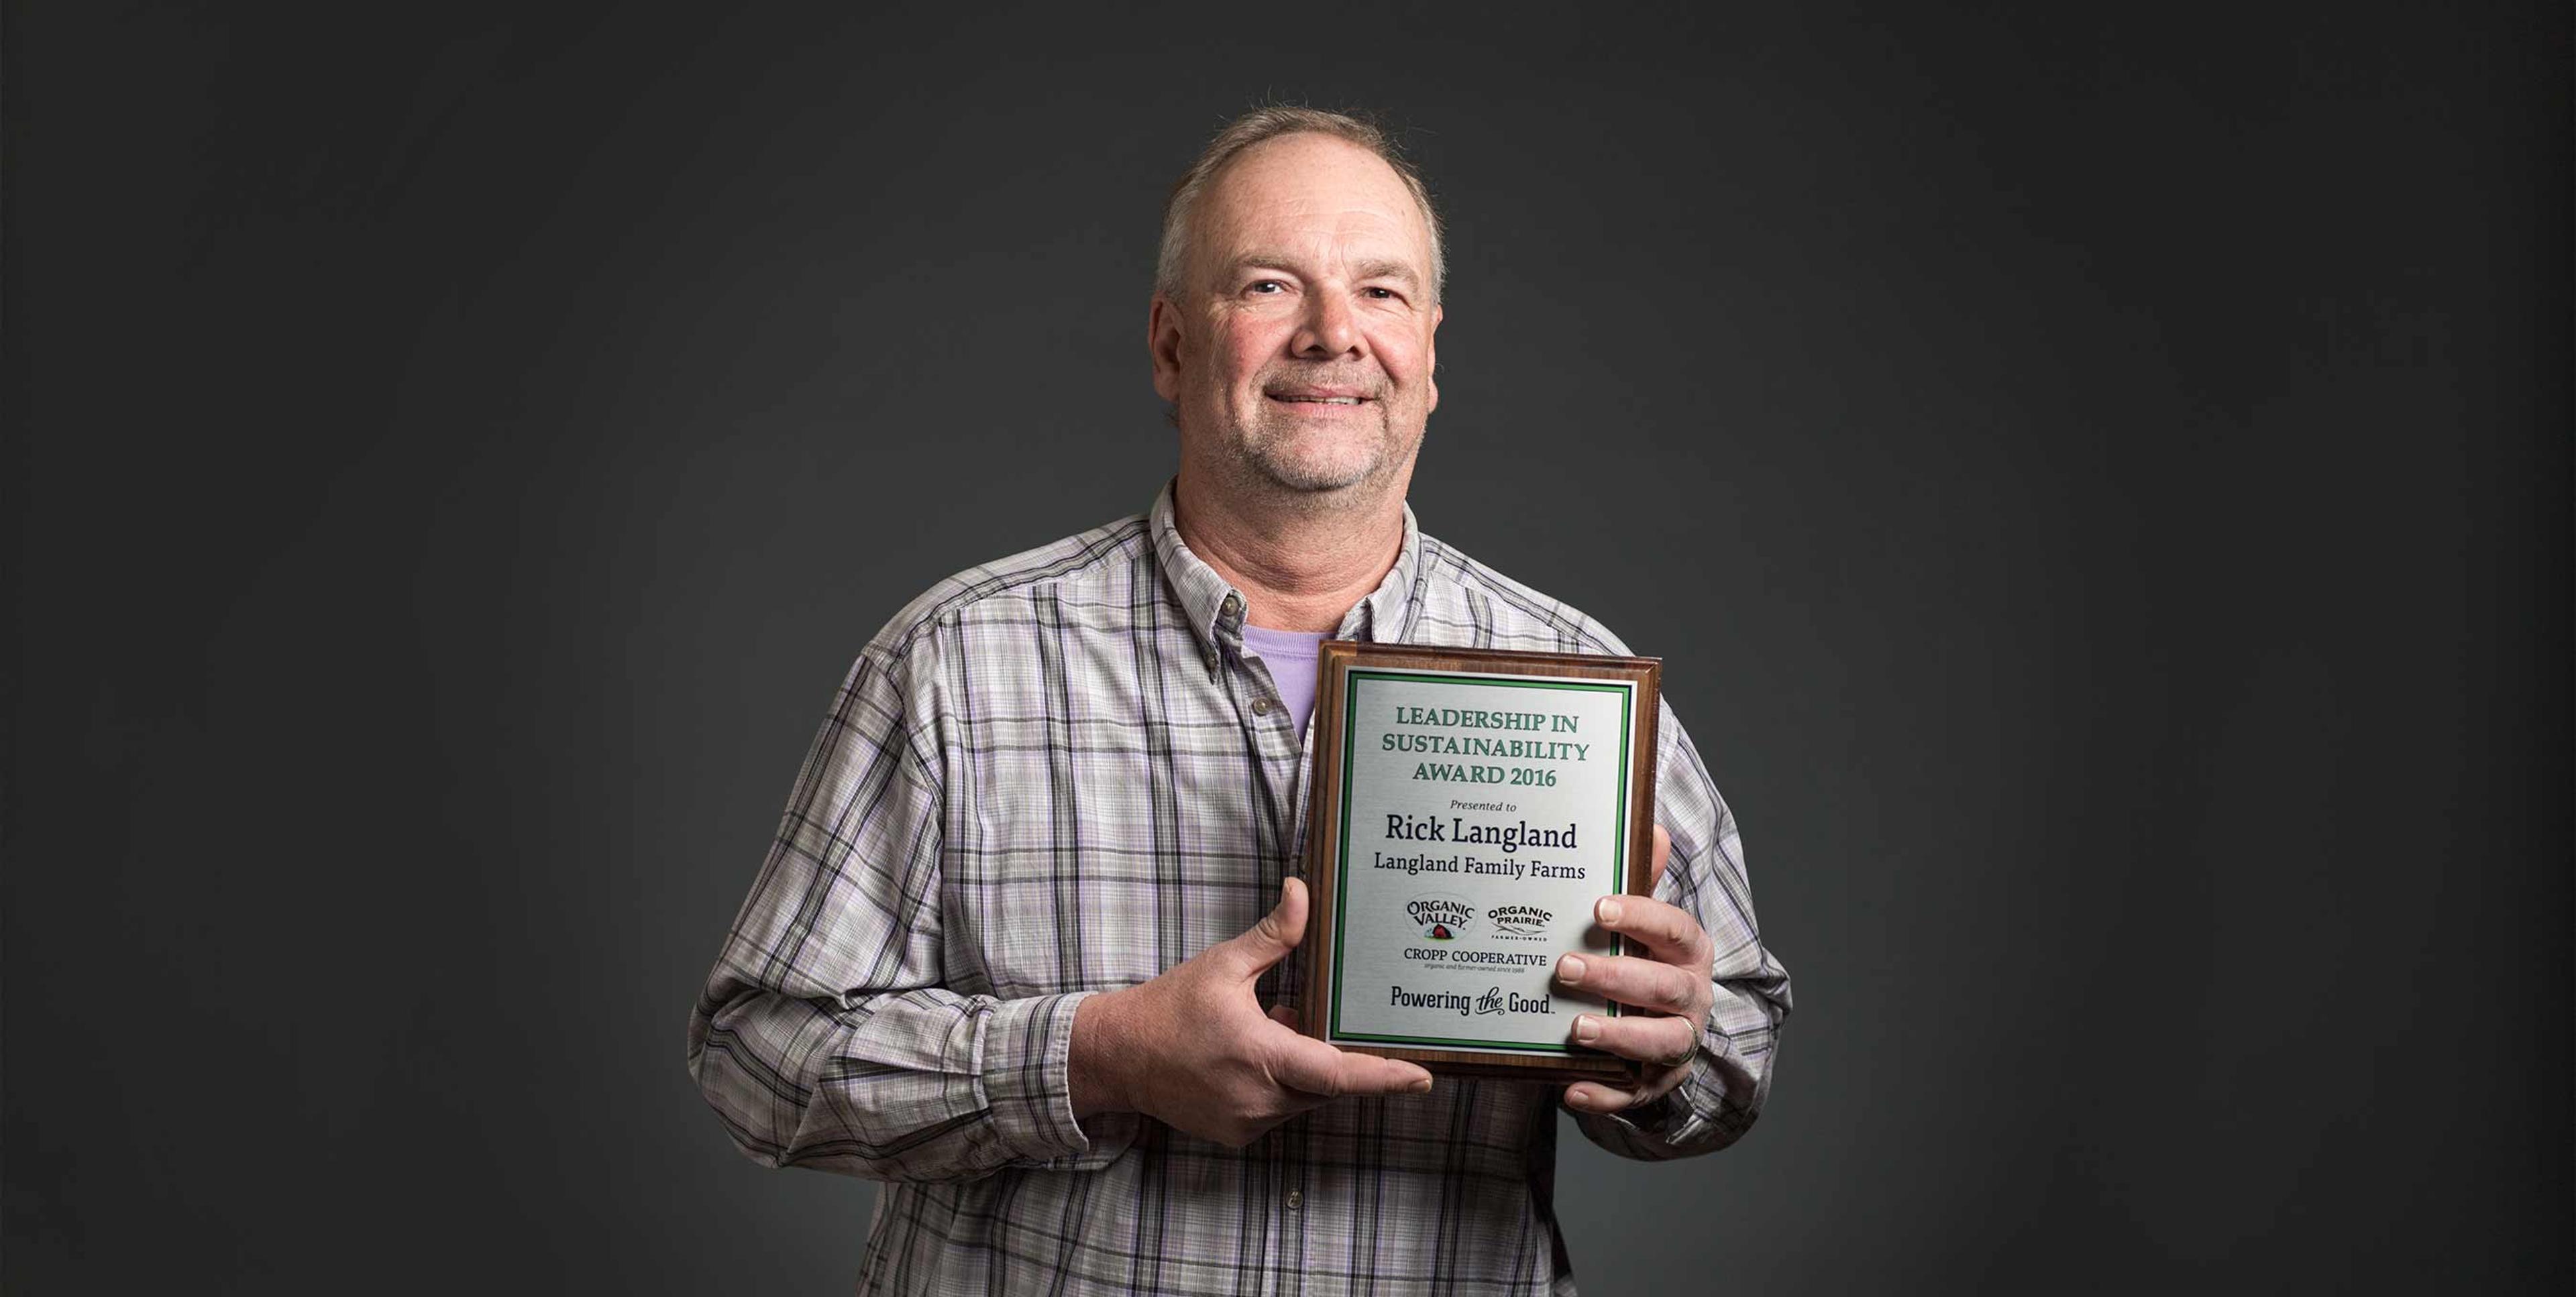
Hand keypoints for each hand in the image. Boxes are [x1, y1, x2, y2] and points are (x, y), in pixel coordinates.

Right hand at [1072, 878, 1434, 1146]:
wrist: (1118, 1056)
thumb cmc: (1170, 1008)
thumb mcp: (1223, 965)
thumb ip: (1273, 935)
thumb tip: (1303, 892)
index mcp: (1259, 1055)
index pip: (1339, 1074)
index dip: (1384, 1076)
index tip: (1422, 1077)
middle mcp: (1258, 1098)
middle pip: (1326, 1084)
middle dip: (1334, 1054)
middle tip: (1314, 1020)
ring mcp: (1247, 1122)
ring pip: (1305, 1098)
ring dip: (1305, 1067)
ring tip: (1272, 1027)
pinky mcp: (1237, 1134)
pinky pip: (1280, 1108)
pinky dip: (1282, 1084)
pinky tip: (1255, 1054)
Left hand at [1555, 825, 1714, 1114]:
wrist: (1659, 1023)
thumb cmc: (1645, 959)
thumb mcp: (1645, 921)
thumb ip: (1646, 879)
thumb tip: (1652, 827)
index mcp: (1689, 952)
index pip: (1676, 930)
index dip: (1642, 917)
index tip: (1599, 908)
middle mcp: (1692, 998)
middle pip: (1663, 988)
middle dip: (1616, 978)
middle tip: (1564, 967)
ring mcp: (1677, 1044)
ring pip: (1660, 1043)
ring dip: (1618, 1037)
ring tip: (1575, 1029)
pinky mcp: (1655, 1084)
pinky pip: (1632, 1095)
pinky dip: (1604, 1096)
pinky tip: (1570, 1090)